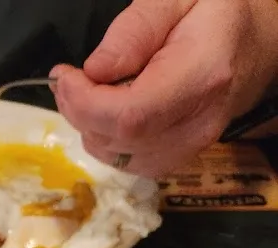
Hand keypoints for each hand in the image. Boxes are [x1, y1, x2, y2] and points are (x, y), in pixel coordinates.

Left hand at [50, 0, 277, 176]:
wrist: (254, 43)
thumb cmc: (216, 13)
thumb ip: (135, 30)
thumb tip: (94, 71)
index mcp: (201, 77)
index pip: (130, 117)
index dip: (85, 104)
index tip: (65, 76)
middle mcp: (197, 125)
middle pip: (118, 142)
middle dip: (79, 112)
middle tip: (70, 79)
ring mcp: (188, 149)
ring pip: (116, 157)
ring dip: (90, 126)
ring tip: (92, 90)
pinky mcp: (175, 160)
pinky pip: (125, 162)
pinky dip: (105, 138)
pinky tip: (110, 110)